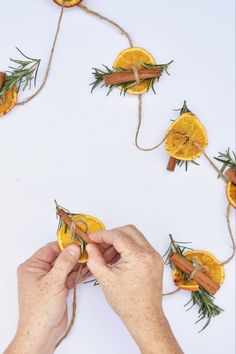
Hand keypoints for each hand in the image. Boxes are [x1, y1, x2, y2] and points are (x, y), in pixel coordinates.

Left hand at [4, 242, 80, 353]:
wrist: (43, 333)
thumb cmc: (40, 311)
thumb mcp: (53, 282)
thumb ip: (64, 262)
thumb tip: (73, 248)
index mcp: (32, 266)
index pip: (50, 249)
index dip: (65, 245)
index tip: (79, 242)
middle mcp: (40, 271)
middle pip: (59, 256)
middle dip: (73, 255)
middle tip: (88, 250)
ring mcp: (49, 280)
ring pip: (66, 266)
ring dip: (77, 264)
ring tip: (91, 259)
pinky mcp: (58, 287)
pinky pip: (69, 275)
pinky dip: (78, 273)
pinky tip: (88, 270)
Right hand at [86, 225, 182, 353]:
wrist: (145, 317)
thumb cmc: (128, 303)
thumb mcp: (106, 280)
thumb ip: (95, 260)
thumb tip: (90, 247)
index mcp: (139, 257)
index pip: (118, 236)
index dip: (102, 235)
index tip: (92, 238)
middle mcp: (150, 253)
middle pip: (128, 230)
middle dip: (111, 235)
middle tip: (99, 244)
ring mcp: (154, 256)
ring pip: (135, 236)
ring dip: (119, 241)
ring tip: (106, 255)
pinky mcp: (155, 260)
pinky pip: (140, 245)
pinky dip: (127, 247)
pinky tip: (116, 258)